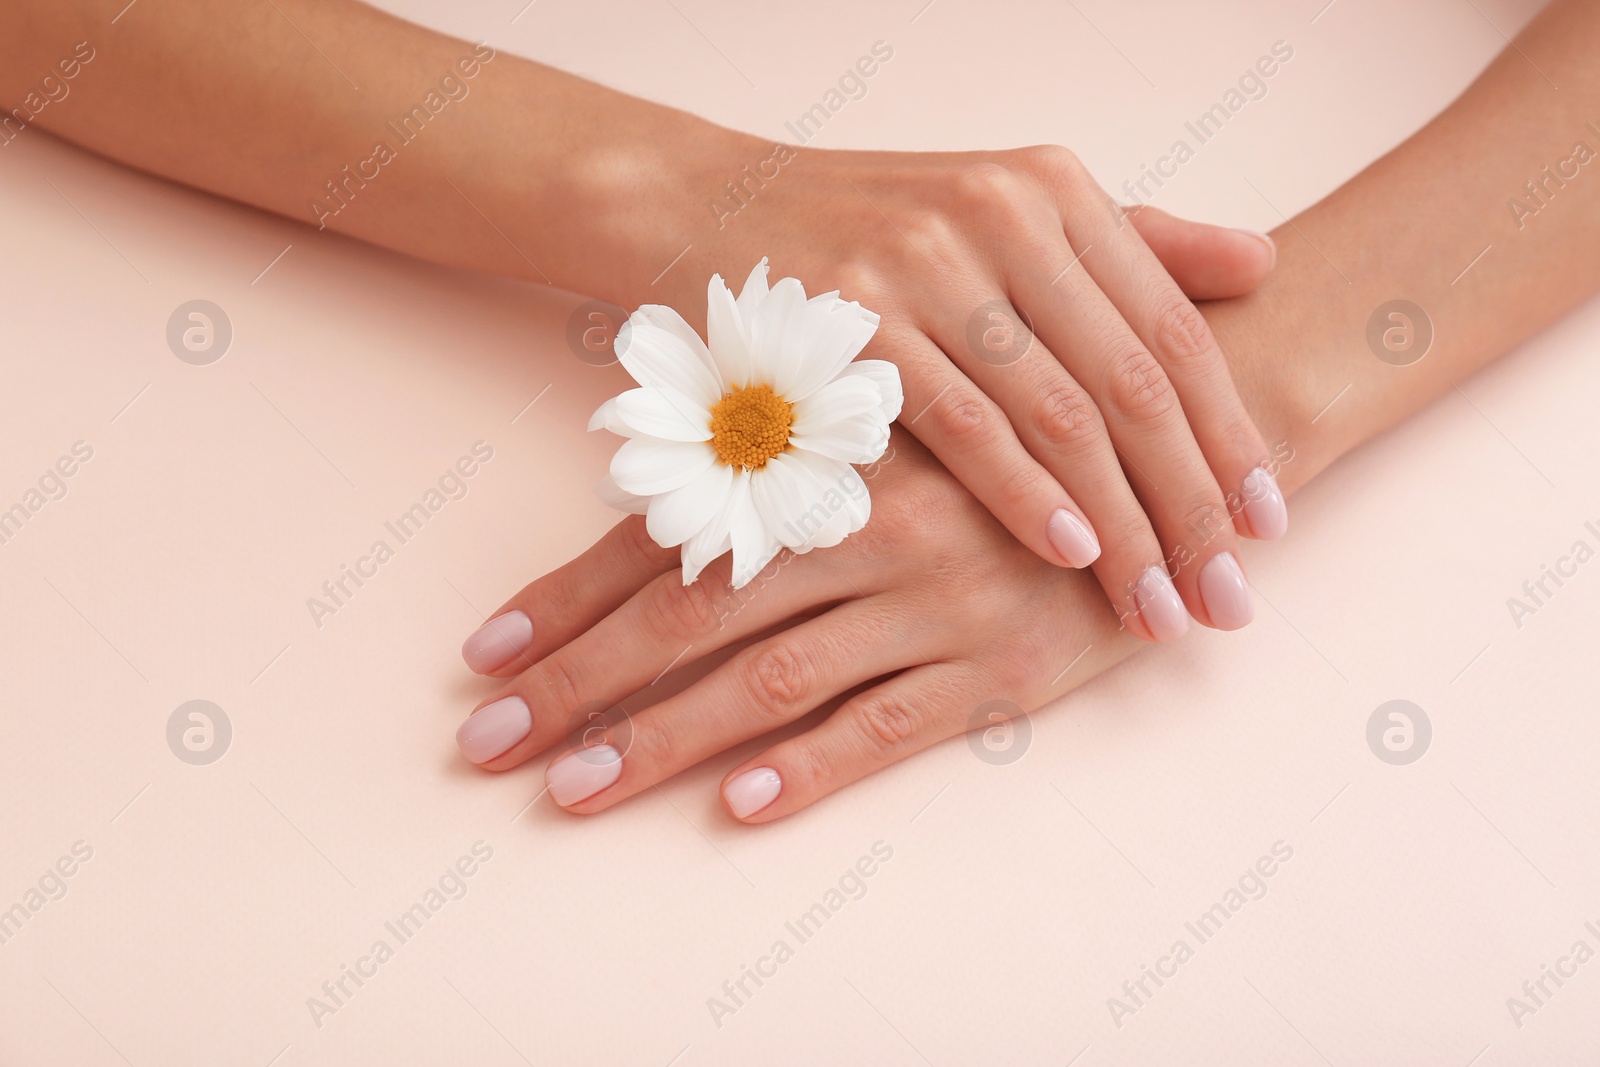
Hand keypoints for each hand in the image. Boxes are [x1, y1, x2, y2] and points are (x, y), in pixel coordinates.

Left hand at [455, 433, 1135, 819]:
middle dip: (577, 682)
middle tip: (486, 740)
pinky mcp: (1001, 668)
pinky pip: (888, 726)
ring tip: (570, 791)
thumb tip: (659, 504)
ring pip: (767, 678)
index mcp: (830, 462)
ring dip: (658, 739)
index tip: (484, 655)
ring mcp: (933, 600)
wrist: (1173, 455)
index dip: (568, 599)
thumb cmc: (1015, 433)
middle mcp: (866, 527)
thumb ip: (791, 455)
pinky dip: (810, 766)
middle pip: (689, 614)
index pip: (669, 536)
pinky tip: (738, 804)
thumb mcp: (899, 422)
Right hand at [637, 141, 1285, 639]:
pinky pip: (965, 426)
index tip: (1270, 525)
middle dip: (1194, 503)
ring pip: (1061, 414)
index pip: (1172, 329)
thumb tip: (1260, 265)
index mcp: (1052, 189)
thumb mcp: (998, 214)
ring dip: (1122, 525)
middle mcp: (1003, 213)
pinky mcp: (854, 318)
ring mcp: (927, 262)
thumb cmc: (859, 233)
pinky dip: (1026, 497)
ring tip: (1162, 606)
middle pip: (1134, 382)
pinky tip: (1073, 557)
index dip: (1232, 434)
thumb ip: (1127, 244)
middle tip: (1229, 597)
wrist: (697, 202)